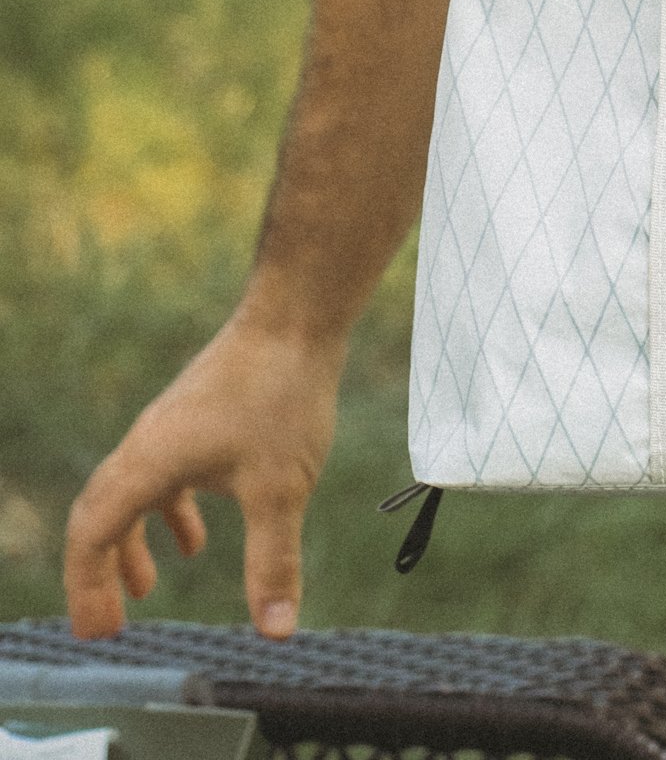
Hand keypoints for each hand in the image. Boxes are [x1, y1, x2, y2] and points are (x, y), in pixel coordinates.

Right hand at [63, 315, 344, 640]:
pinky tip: (200, 536)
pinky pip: (167, 471)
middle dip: (100, 572)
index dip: (87, 588)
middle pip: (101, 515)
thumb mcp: (279, 489)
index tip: (101, 632)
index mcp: (148, 463)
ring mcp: (171, 425)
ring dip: (133, 542)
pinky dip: (172, 509)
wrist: (296, 315)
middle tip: (110, 623)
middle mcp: (147, 443)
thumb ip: (273, 560)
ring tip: (147, 586)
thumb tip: (276, 630)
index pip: (91, 535)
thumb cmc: (280, 393)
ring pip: (133, 492)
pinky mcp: (198, 413)